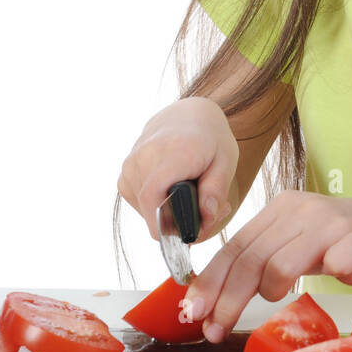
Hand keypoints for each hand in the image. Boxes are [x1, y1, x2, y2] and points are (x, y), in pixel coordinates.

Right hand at [117, 96, 237, 240]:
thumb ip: (216, 192)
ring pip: (144, 209)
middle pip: (151, 208)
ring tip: (187, 195)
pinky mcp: (125, 172)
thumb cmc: (211, 140)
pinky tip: (171, 190)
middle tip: (202, 209)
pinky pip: (138, 202)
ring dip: (166, 212)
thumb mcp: (226, 162)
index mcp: (172, 152)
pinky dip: (155, 204)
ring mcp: (130, 164)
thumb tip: (205, 219)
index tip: (187, 235)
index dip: (165, 224)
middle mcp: (144, 157)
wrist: (189, 115)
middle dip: (177, 220)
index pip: (152, 197)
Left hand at [184, 191, 351, 341]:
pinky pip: (334, 260)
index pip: (236, 245)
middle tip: (213, 329)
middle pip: (251, 257)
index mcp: (283, 208)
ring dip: (269, 291)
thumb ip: (267, 259)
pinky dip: (328, 272)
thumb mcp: (302, 245)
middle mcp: (303, 210)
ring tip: (274, 303)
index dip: (211, 281)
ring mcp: (332, 223)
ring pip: (280, 262)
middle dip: (226, 298)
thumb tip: (217, 294)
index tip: (193, 312)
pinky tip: (326, 282)